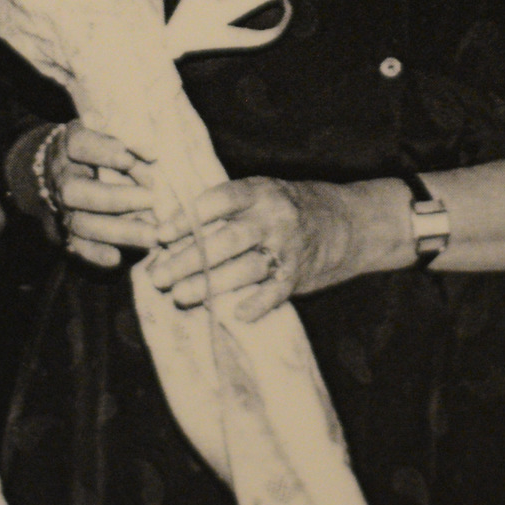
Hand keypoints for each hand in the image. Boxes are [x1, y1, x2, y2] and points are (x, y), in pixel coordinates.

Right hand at [36, 123, 166, 269]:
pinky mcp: (66, 230)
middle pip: (75, 191)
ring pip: (80, 223)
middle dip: (115, 198)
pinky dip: (96, 254)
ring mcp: (62, 205)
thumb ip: (129, 134)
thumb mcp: (109, 129)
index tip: (130, 159)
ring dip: (117, 231)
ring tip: (152, 235)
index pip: (78, 144)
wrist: (62, 167)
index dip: (102, 151)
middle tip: (151, 200)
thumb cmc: (100, 143)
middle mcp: (62, 176)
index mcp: (70, 144)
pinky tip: (118, 259)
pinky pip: (76, 246)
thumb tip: (151, 150)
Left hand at [146, 178, 363, 325]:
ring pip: (246, 268)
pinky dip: (258, 303)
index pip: (219, 200)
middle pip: (227, 239)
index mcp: (260, 192)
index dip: (188, 218)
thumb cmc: (286, 209)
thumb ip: (224, 209)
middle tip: (158, 275)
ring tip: (180, 294)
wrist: (346, 223)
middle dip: (190, 259)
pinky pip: (276, 291)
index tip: (160, 234)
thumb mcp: (260, 194)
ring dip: (211, 284)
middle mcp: (274, 217)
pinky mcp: (299, 274)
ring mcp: (288, 247)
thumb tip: (170, 231)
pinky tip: (236, 313)